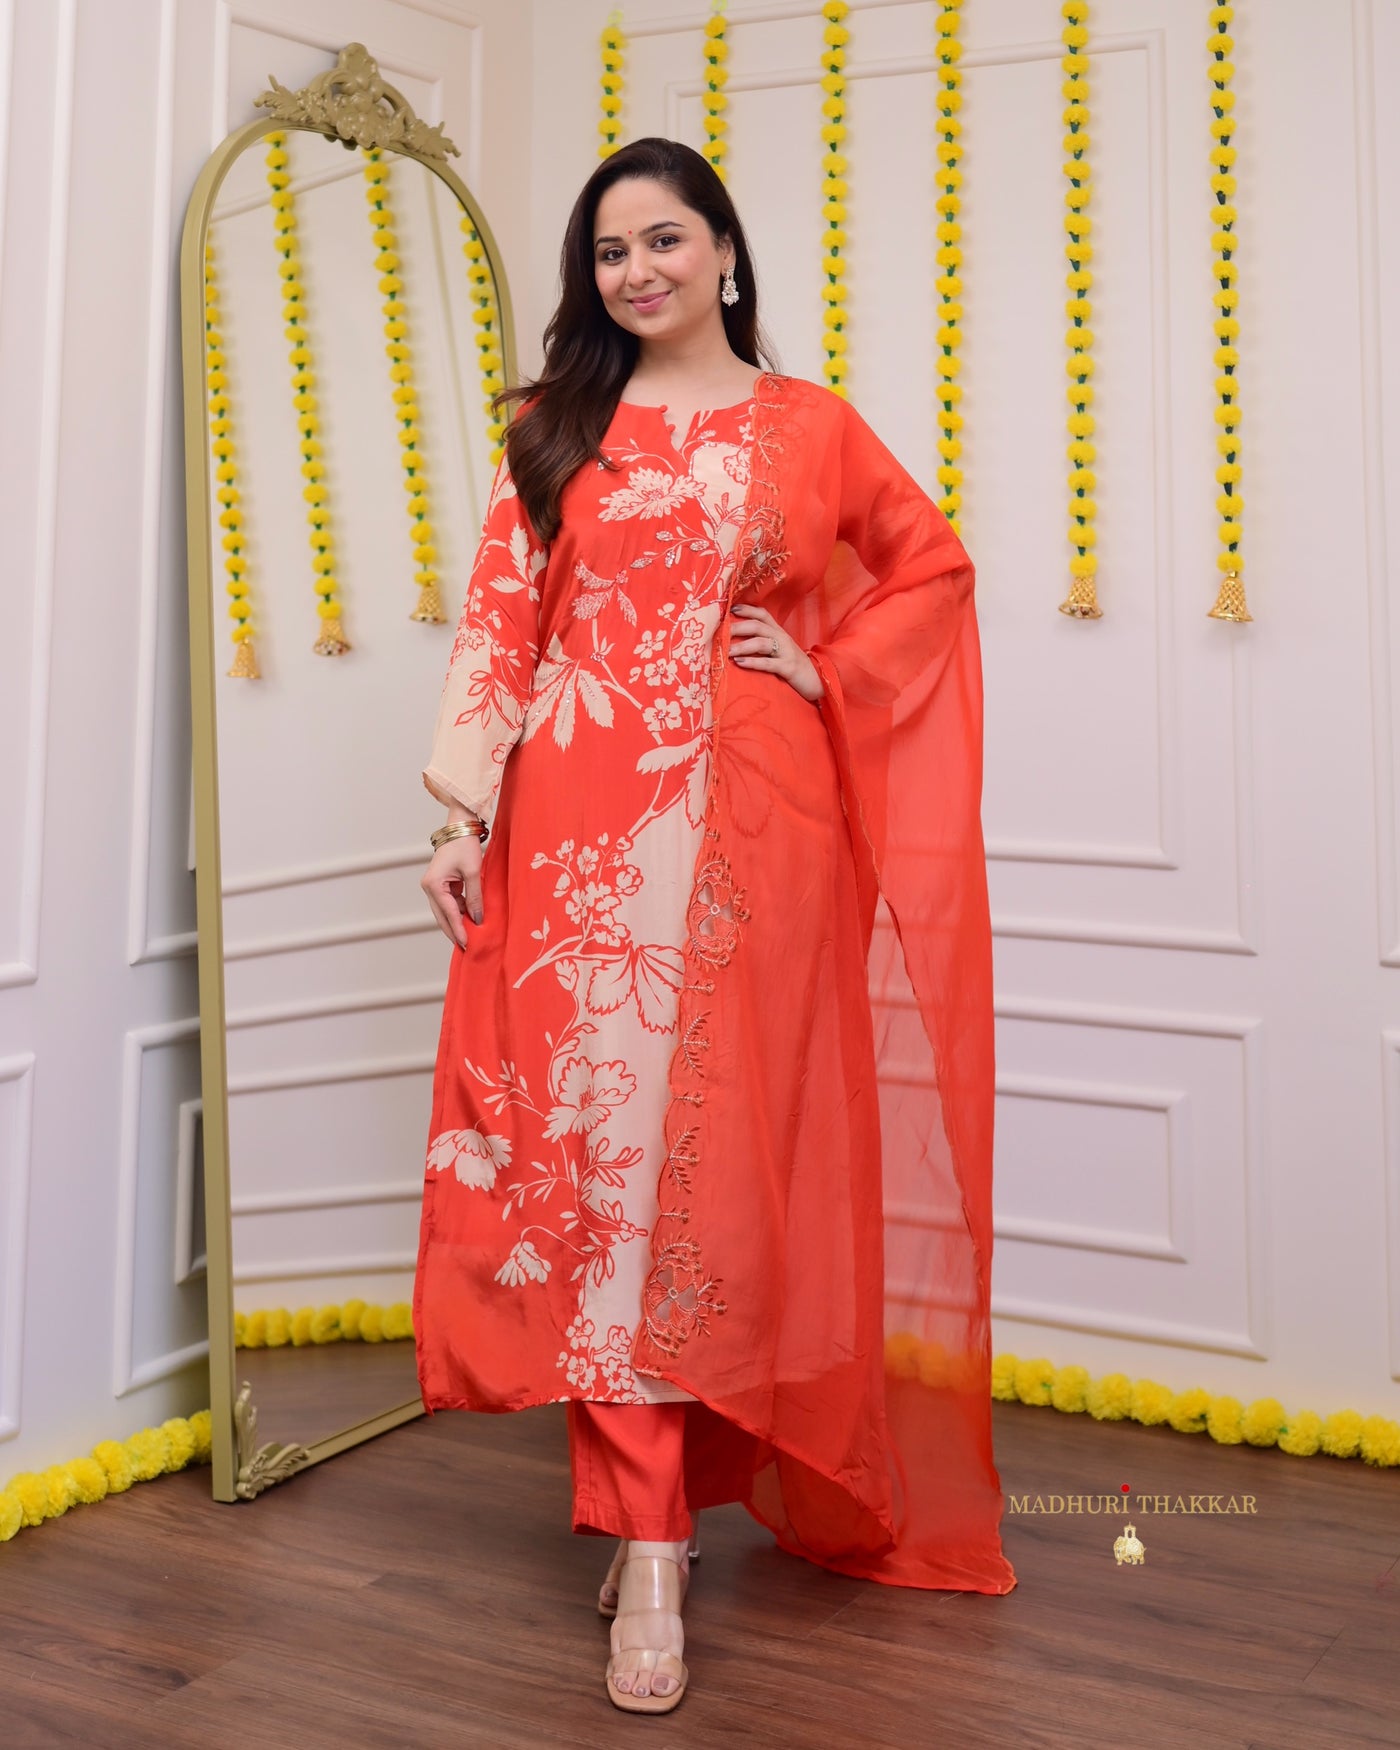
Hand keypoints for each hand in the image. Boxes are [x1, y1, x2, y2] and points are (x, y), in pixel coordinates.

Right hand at [421, 833, 483, 949]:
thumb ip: (475, 897)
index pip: (448, 913)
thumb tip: (478, 919)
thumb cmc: (465, 846)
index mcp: (433, 885)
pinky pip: (449, 903)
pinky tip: (468, 921)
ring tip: (468, 938)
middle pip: (441, 916)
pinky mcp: (440, 885)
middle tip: (466, 948)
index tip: (467, 944)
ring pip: (444, 911)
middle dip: (453, 931)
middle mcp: (429, 887)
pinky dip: (458, 912)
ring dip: (456, 923)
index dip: (458, 930)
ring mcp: (433, 886)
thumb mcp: (473, 872)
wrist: (459, 828)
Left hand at [728, 604, 822, 702]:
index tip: (729, 608)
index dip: (747, 609)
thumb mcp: (779, 650)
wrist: (817, 680)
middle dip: (737, 627)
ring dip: (742, 646)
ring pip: (761, 643)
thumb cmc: (792, 665)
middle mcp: (782, 638)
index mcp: (779, 632)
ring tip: (726, 651)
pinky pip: (768, 663)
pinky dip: (753, 662)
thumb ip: (763, 642)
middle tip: (720, 632)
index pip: (762, 614)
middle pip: (758, 626)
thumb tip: (736, 641)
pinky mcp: (789, 667)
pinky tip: (740, 663)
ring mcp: (786, 652)